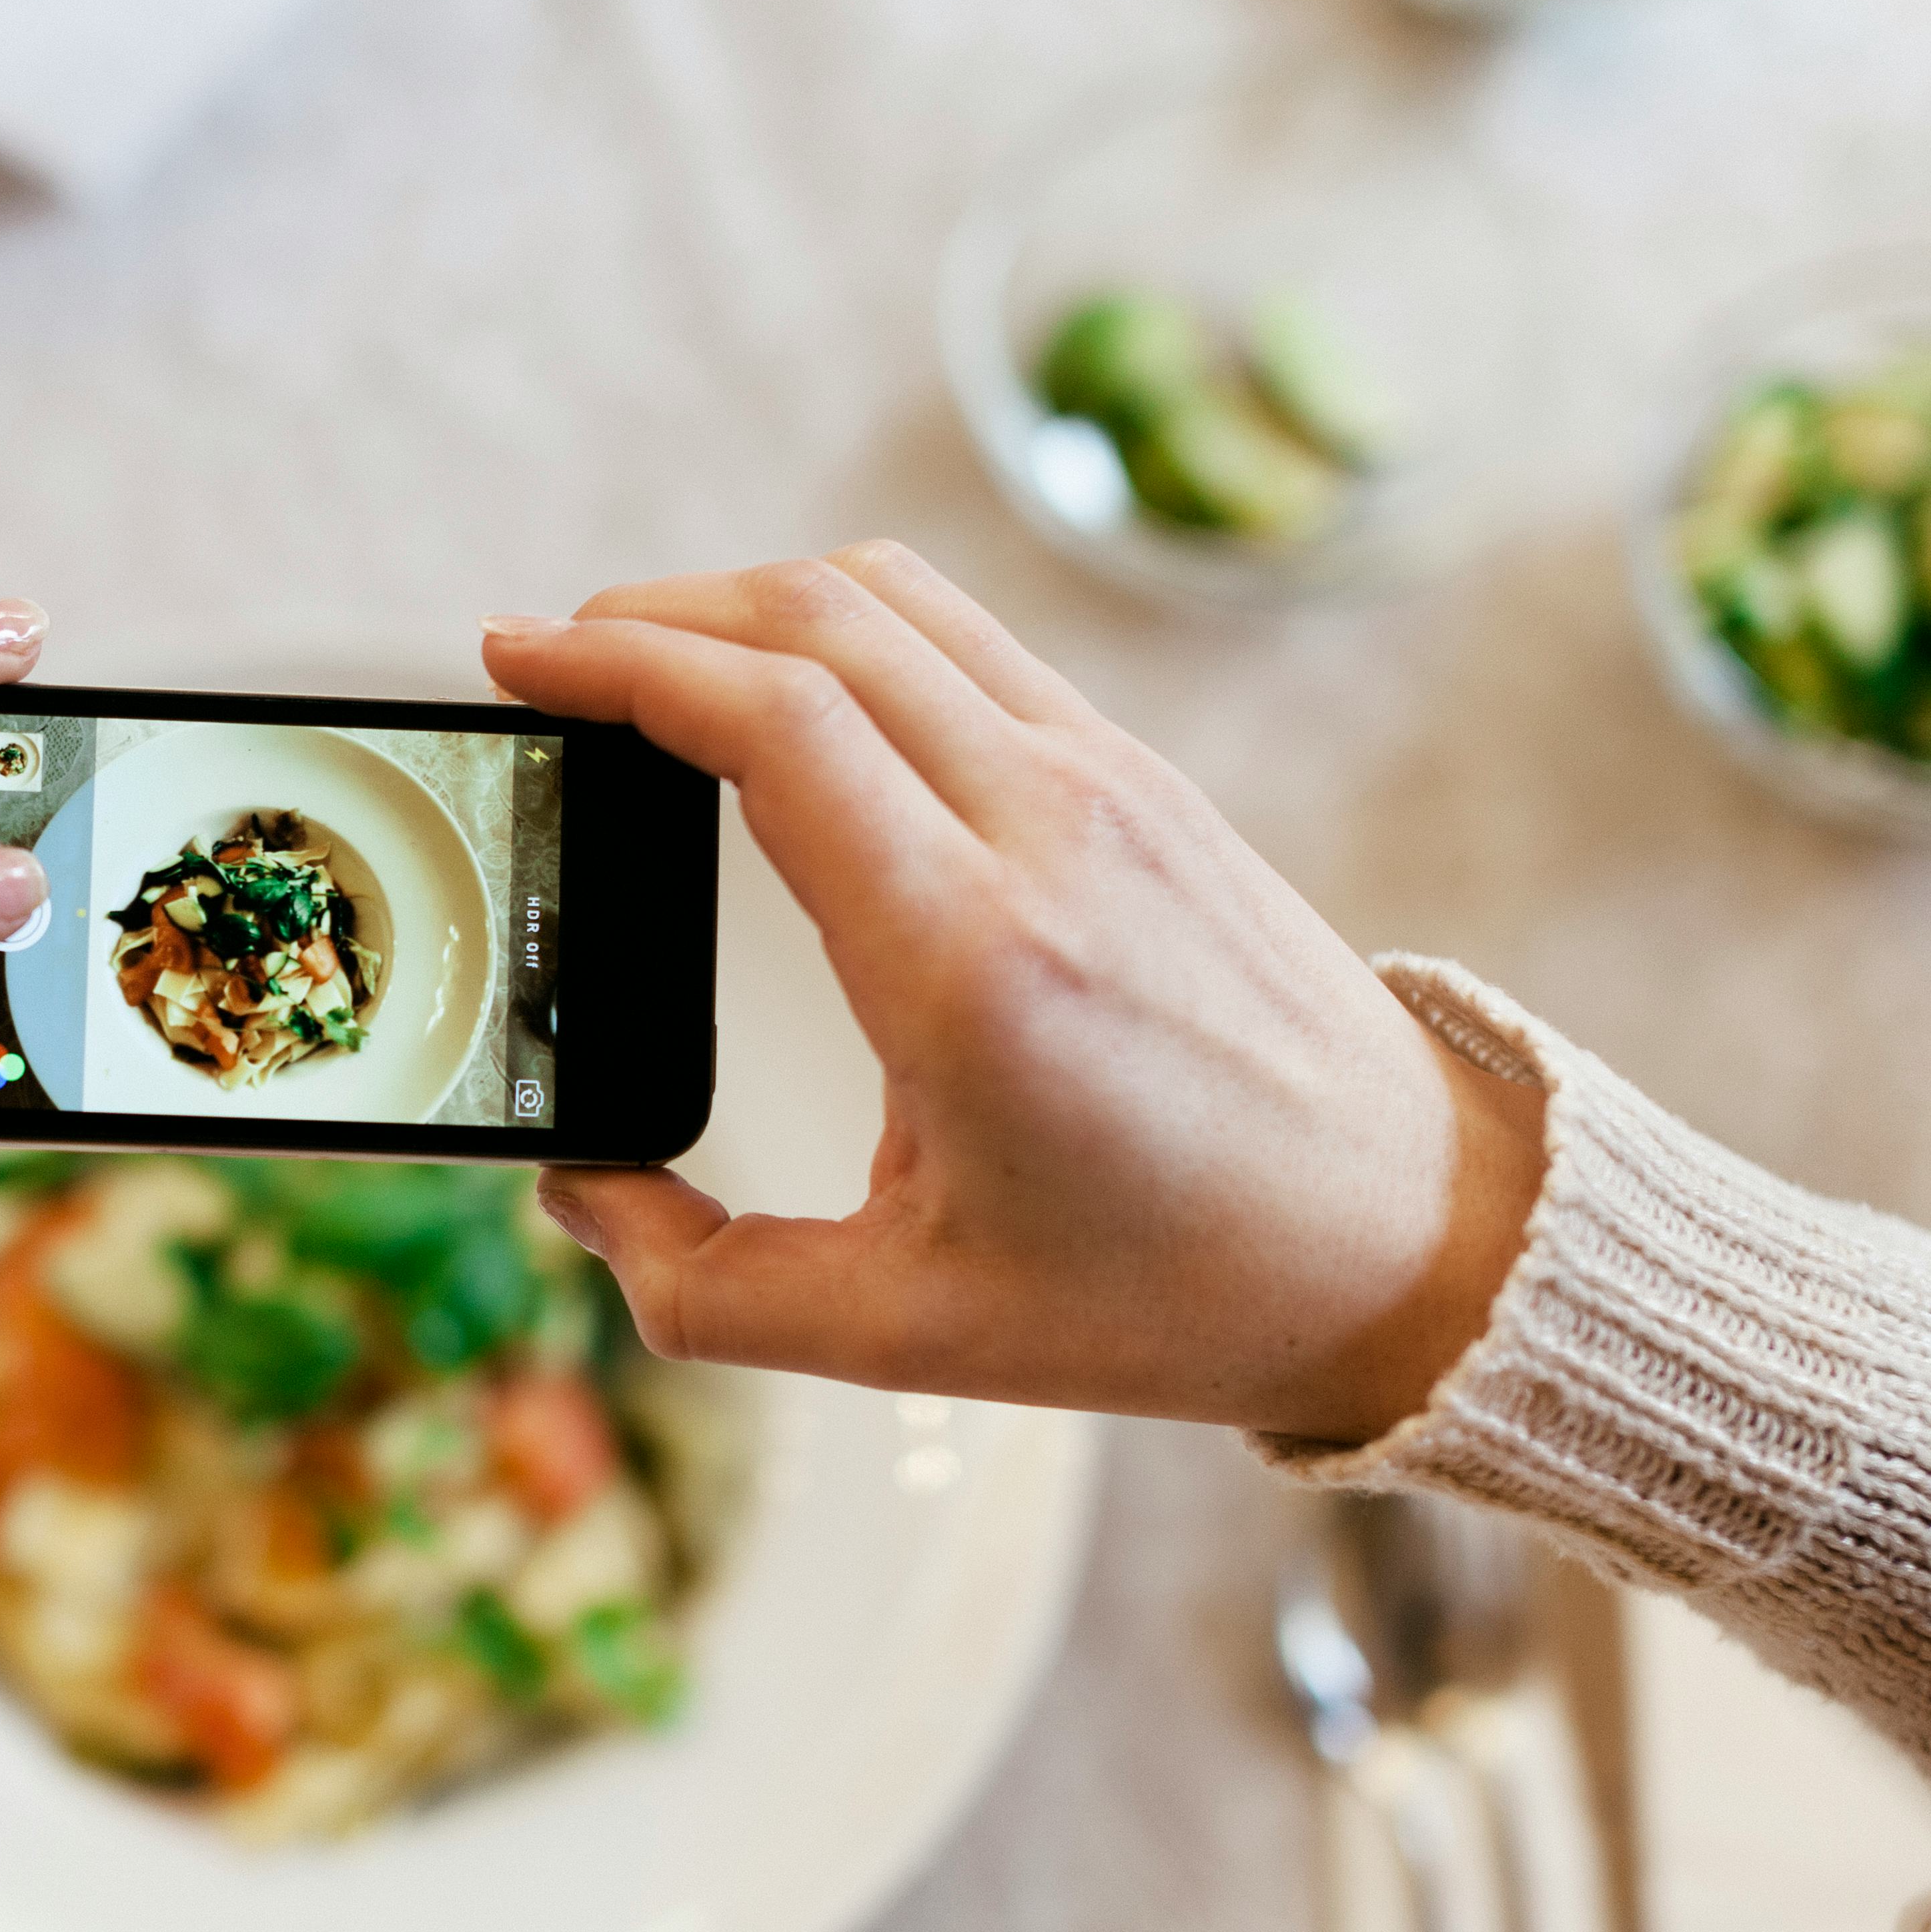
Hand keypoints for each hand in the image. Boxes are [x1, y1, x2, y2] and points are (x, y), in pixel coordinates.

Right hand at [484, 546, 1543, 1443]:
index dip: (618, 664)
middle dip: (650, 616)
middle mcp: (1046, 831)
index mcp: (971, 958)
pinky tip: (793, 692)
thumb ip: (705, 1286)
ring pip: (894, 598)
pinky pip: (968, 640)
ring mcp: (1109, 783)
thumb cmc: (1172, 1292)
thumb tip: (584, 1197)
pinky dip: (848, 626)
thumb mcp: (905, 1332)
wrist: (1416, 1239)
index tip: (515, 660)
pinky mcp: (1144, 778)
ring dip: (748, 601)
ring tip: (652, 659)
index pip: (770, 718)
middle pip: (813, 618)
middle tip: (548, 659)